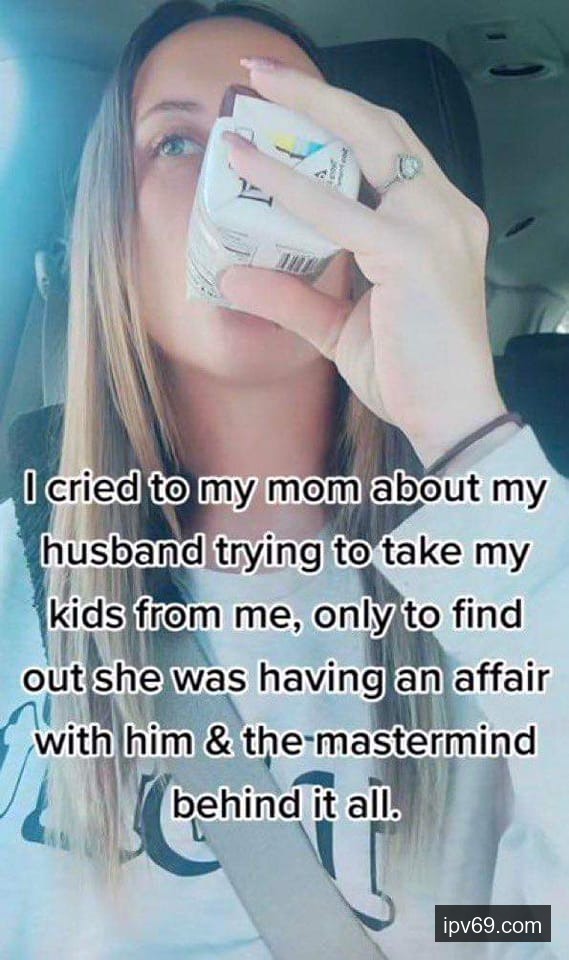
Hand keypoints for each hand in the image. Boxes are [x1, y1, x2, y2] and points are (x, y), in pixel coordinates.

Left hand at [219, 58, 506, 465]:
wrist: (452, 418)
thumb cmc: (412, 373)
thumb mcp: (342, 328)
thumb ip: (295, 298)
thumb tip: (236, 276)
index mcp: (437, 221)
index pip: (387, 149)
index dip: (336, 119)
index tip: (287, 105)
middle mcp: (444, 211)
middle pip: (379, 125)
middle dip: (316, 94)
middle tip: (259, 78)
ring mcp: (435, 225)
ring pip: (365, 143)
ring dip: (306, 113)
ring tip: (254, 98)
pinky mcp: (415, 251)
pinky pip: (339, 209)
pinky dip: (290, 185)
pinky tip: (252, 168)